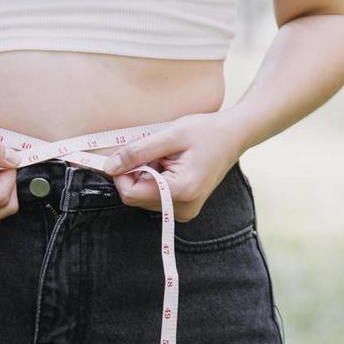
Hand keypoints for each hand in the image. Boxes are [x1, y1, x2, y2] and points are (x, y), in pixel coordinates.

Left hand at [102, 110, 245, 221]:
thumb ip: (137, 152)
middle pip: (135, 197)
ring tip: (166, 158)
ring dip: (145, 176)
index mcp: (181, 191)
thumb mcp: (170, 135)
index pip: (130, 194)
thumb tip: (109, 167)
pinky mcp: (183, 208)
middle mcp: (182, 209)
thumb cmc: (206, 132)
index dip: (122, 173)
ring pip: (142, 197)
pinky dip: (154, 180)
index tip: (130, 153)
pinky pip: (154, 197)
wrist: (234, 136)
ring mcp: (184, 211)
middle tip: (156, 153)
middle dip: (136, 173)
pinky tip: (170, 166)